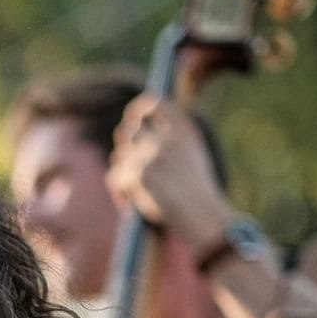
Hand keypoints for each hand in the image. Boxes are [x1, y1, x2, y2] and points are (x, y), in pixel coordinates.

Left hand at [106, 95, 231, 257]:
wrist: (202, 215)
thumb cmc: (197, 195)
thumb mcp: (192, 158)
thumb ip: (170, 141)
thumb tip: (130, 133)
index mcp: (182, 130)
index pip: (155, 103)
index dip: (139, 107)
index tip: (132, 117)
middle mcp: (165, 136)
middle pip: (127, 133)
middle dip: (124, 151)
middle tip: (128, 172)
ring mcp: (150, 153)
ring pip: (118, 158)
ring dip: (122, 176)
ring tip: (132, 195)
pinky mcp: (138, 173)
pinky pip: (114, 179)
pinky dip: (120, 194)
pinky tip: (130, 207)